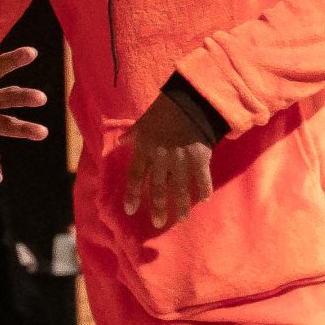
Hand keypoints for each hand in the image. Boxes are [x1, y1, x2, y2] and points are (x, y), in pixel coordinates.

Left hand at [123, 90, 214, 228]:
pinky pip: (202, 179)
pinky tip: (203, 200)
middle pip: (158, 188)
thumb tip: (121, 141)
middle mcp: (162, 158)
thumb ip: (133, 134)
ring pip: (180, 189)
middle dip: (158, 208)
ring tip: (180, 219)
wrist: (191, 101)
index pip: (135, 176)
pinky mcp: (200, 158)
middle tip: (157, 223)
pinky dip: (203, 190)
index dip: (132, 194)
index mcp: (145, 149)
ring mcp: (182, 160)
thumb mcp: (143, 121)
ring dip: (180, 206)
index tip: (130, 210)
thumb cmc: (164, 110)